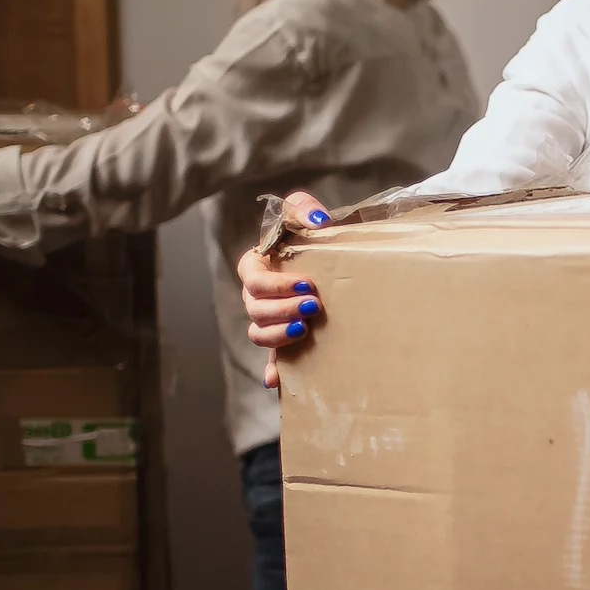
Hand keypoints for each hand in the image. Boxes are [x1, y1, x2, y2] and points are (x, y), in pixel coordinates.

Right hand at [238, 190, 334, 388]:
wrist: (337, 259)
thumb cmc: (315, 235)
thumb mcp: (306, 214)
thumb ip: (303, 208)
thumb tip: (317, 222)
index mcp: (257, 267)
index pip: (252, 278)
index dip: (275, 284)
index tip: (306, 283)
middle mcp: (258, 296)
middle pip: (256, 308)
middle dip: (282, 309)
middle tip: (314, 306)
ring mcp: (270, 320)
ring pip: (259, 333)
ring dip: (278, 335)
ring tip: (305, 330)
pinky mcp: (285, 338)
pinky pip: (272, 359)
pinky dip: (273, 370)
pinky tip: (277, 380)